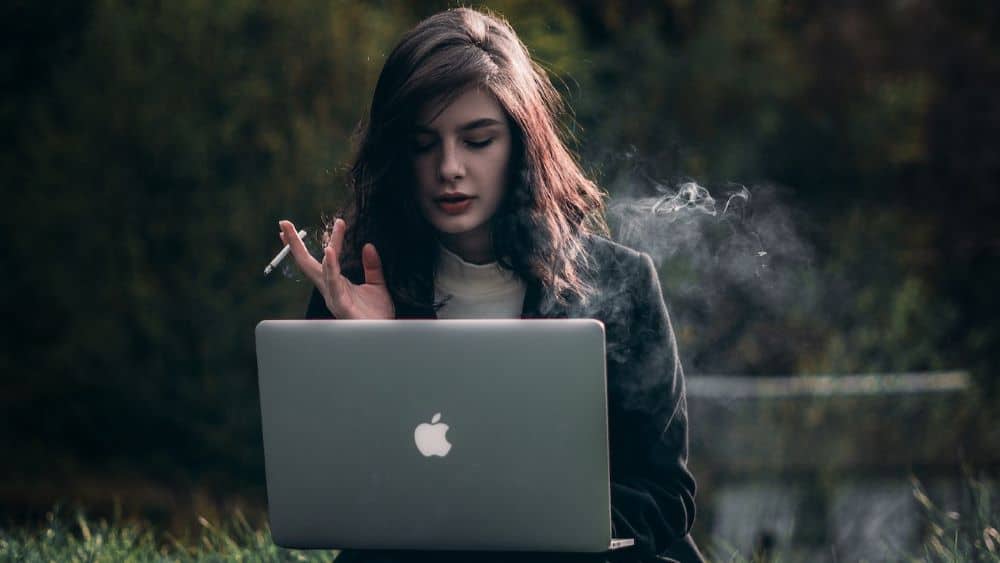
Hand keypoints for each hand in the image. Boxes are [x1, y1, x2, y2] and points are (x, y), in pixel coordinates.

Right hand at [278, 218, 394, 318]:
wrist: (384, 333)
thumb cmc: (377, 314)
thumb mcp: (377, 285)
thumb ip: (371, 266)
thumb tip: (367, 245)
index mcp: (335, 283)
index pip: (323, 258)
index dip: (326, 240)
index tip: (337, 221)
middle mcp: (329, 289)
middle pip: (306, 263)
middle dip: (293, 244)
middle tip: (284, 223)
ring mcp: (332, 296)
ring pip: (318, 269)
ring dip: (306, 250)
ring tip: (296, 231)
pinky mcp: (340, 303)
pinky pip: (333, 281)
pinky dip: (330, 266)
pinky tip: (329, 251)